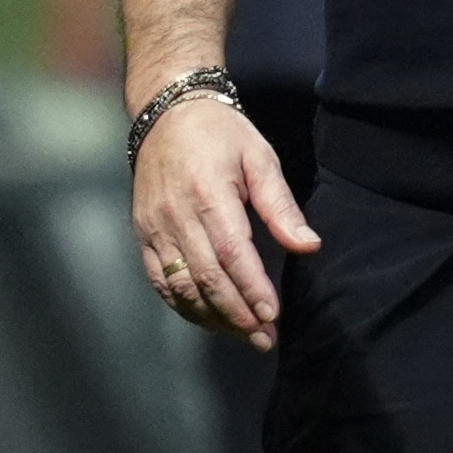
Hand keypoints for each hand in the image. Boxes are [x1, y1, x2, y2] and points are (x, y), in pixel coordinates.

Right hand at [132, 94, 320, 349]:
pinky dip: (183, 305)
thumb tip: (308, 246)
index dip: (251, 289)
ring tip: (243, 335)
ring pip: (181, 286)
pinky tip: (208, 318)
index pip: (231, 253)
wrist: (167, 113)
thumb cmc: (221, 134)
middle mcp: (176, 216)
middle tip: (264, 339)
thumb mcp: (259, 158)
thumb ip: (280, 206)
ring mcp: (155, 228)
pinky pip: (160, 280)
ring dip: (212, 317)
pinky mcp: (143, 234)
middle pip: (206, 278)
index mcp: (209, 194)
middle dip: (237, 314)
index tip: (272, 315)